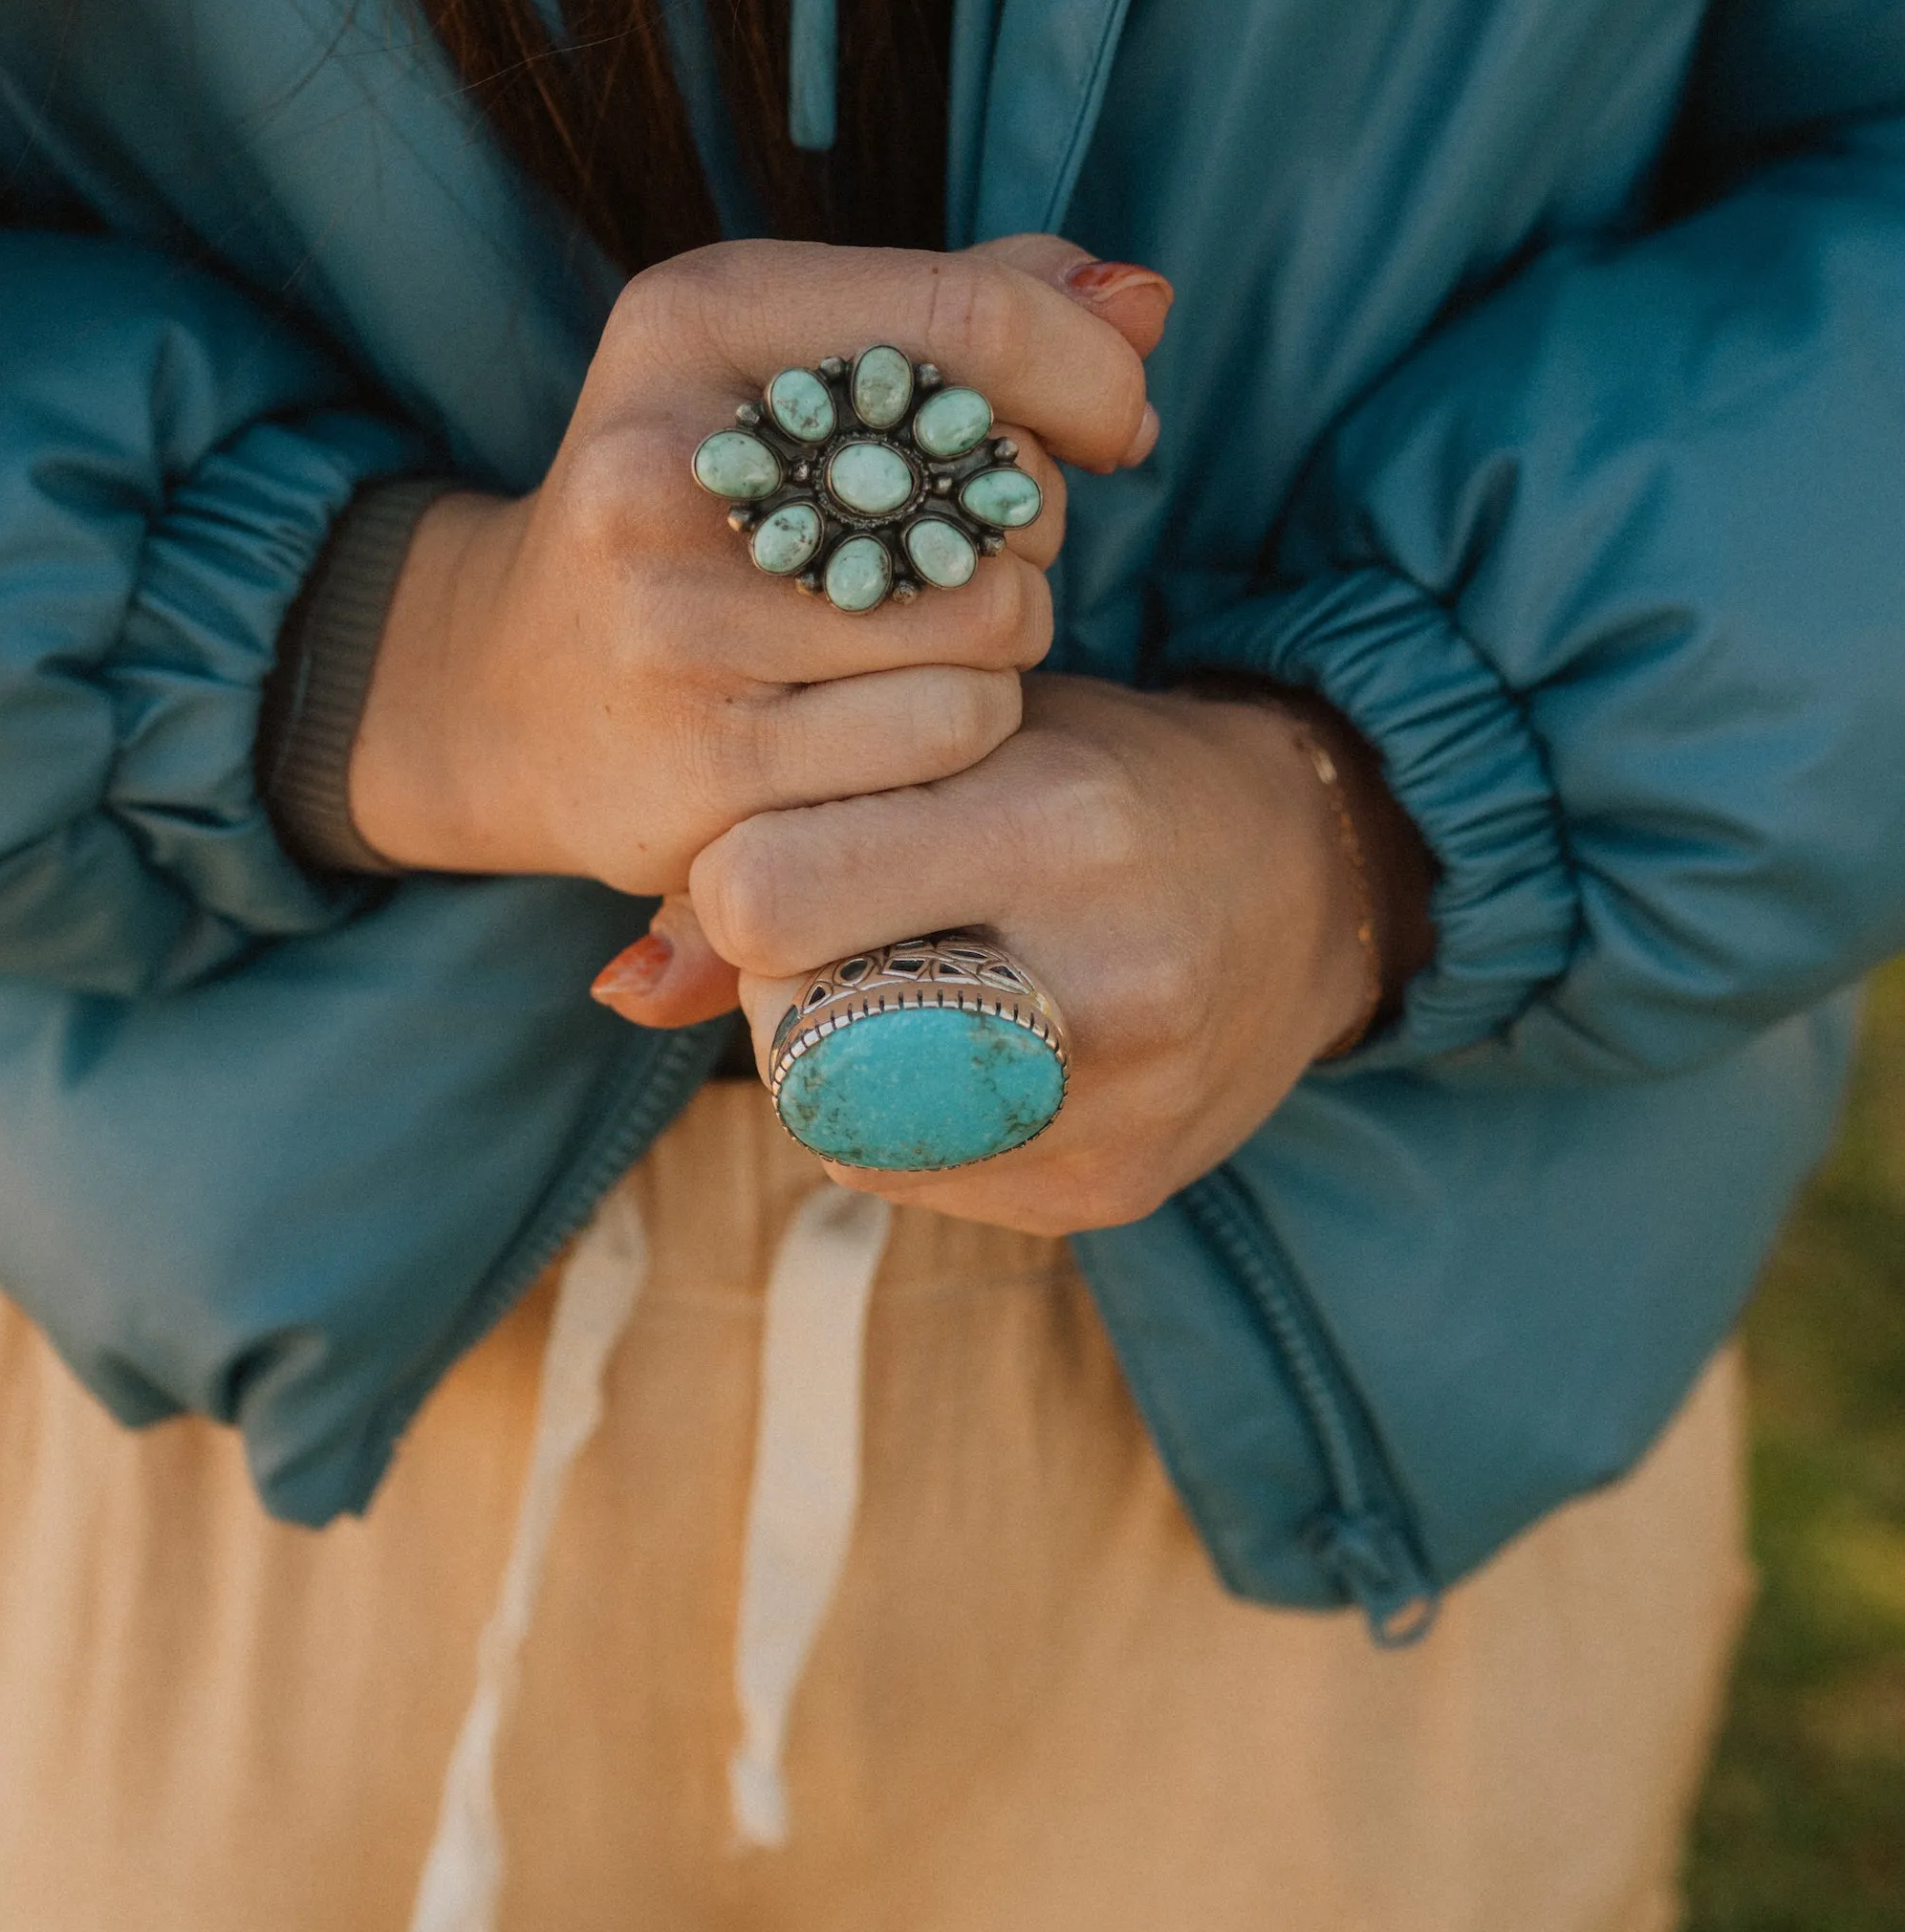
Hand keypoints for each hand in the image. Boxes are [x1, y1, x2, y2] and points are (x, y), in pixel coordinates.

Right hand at [346, 240, 1168, 894]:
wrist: (504, 692)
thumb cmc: (696, 507)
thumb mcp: (790, 359)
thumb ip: (971, 309)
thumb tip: (1140, 300)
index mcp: (694, 321)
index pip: (980, 315)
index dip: (1094, 376)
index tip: (1111, 425)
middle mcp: (666, 465)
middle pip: (1004, 487)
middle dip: (1022, 527)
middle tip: (949, 556)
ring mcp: (677, 628)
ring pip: (996, 628)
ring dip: (1000, 646)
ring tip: (916, 644)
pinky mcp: (707, 772)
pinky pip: (947, 743)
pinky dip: (955, 735)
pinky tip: (886, 723)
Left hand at [634, 678, 1432, 1232]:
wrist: (1313, 880)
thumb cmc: (1104, 773)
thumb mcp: (966, 738)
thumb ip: (782, 825)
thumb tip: (618, 989)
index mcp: (1055, 824)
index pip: (769, 898)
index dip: (739, 876)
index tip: (782, 842)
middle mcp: (1101, 978)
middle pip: (792, 1032)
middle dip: (771, 979)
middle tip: (827, 927)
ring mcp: (1114, 1108)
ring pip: (836, 1125)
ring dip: (823, 1054)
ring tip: (902, 975)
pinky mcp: (1110, 1193)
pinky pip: (907, 1178)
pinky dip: (890, 1113)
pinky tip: (961, 1041)